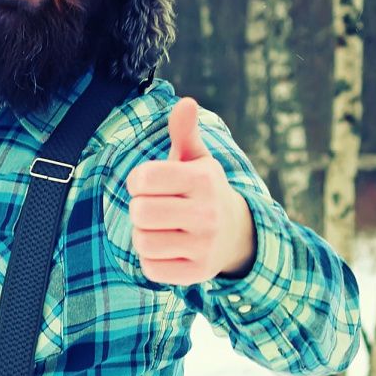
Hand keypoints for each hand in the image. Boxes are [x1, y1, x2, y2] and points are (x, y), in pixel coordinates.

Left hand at [125, 97, 256, 285]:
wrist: (237, 234)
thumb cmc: (202, 190)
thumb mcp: (197, 160)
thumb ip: (185, 132)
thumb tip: (185, 102)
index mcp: (203, 180)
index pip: (143, 179)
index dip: (138, 181)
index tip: (149, 184)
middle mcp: (207, 213)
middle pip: (139, 212)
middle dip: (140, 209)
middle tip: (157, 209)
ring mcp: (204, 246)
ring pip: (142, 241)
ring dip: (144, 235)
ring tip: (163, 228)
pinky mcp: (197, 273)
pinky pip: (150, 268)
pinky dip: (152, 260)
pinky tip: (170, 249)